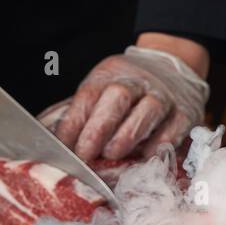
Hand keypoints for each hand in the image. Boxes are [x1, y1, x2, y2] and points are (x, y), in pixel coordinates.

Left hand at [41, 41, 209, 161]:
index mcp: (110, 74)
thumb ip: (72, 113)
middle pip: (118, 97)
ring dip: (128, 136)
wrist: (174, 66)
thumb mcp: (98, 89)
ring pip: (148, 110)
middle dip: (98, 127)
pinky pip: (174, 129)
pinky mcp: (186, 113)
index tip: (60, 147)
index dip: (73, 122)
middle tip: (84, 154)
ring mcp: (164, 96)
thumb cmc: (127, 88)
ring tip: (112, 155)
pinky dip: (159, 145)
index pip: (88, 95)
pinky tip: (145, 158)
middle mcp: (138, 81)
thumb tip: (39, 135)